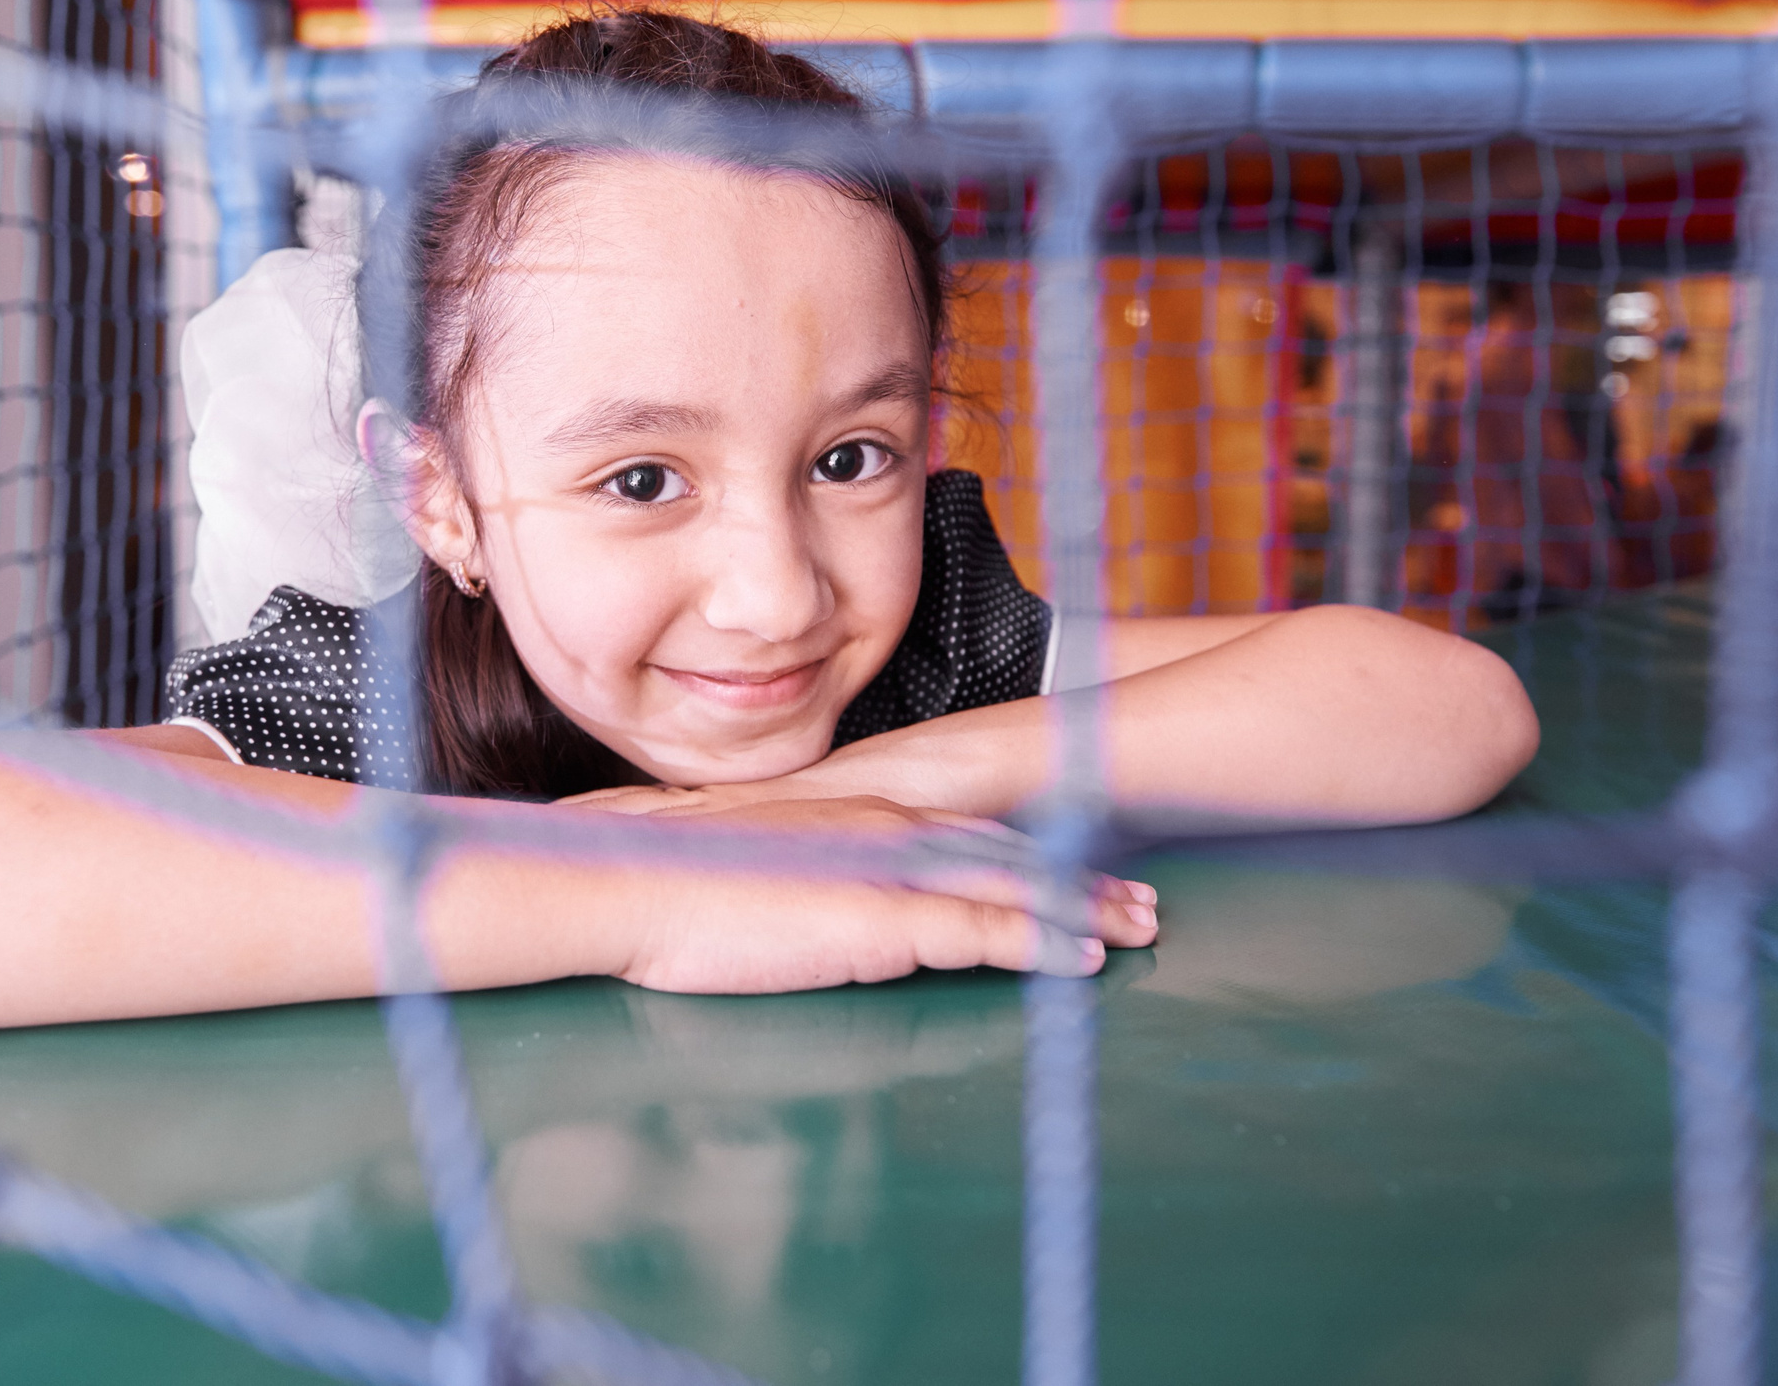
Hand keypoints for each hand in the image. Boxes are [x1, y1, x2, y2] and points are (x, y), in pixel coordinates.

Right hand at [586, 792, 1157, 994]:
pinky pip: (986, 933)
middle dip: (1078, 875)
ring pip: (1015, 886)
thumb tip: (812, 904)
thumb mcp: (752, 870)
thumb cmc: (672, 883)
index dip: (1026, 852)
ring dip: (1084, 907)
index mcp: (856, 817)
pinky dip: (1043, 942)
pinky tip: (1083, 959)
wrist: (636, 880)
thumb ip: (800, 877)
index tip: (1073, 867)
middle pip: (1007, 851)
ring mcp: (891, 870)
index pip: (962, 831)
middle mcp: (887, 828)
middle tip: (1140, 898)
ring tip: (1141, 928)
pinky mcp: (885, 918)